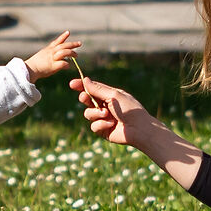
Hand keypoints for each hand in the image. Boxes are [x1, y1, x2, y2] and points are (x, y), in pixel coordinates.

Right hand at [24, 32, 81, 80]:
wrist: (29, 69)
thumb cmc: (34, 65)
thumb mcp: (41, 56)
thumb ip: (49, 55)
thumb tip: (56, 58)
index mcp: (48, 50)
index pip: (56, 41)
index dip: (63, 37)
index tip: (68, 32)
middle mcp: (51, 52)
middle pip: (63, 46)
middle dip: (72, 44)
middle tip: (79, 43)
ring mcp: (52, 58)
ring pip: (64, 52)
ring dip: (71, 53)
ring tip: (76, 56)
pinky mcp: (53, 65)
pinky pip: (63, 63)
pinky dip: (66, 64)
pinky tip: (68, 66)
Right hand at [72, 75, 206, 188]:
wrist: (139, 129)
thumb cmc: (130, 109)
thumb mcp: (114, 96)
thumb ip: (98, 90)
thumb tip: (85, 80)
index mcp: (109, 95)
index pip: (92, 89)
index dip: (81, 86)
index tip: (72, 84)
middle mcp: (105, 106)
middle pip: (87, 100)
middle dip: (85, 99)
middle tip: (84, 97)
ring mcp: (103, 118)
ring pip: (87, 114)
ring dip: (95, 113)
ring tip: (106, 114)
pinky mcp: (103, 130)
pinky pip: (93, 126)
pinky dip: (101, 124)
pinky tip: (110, 124)